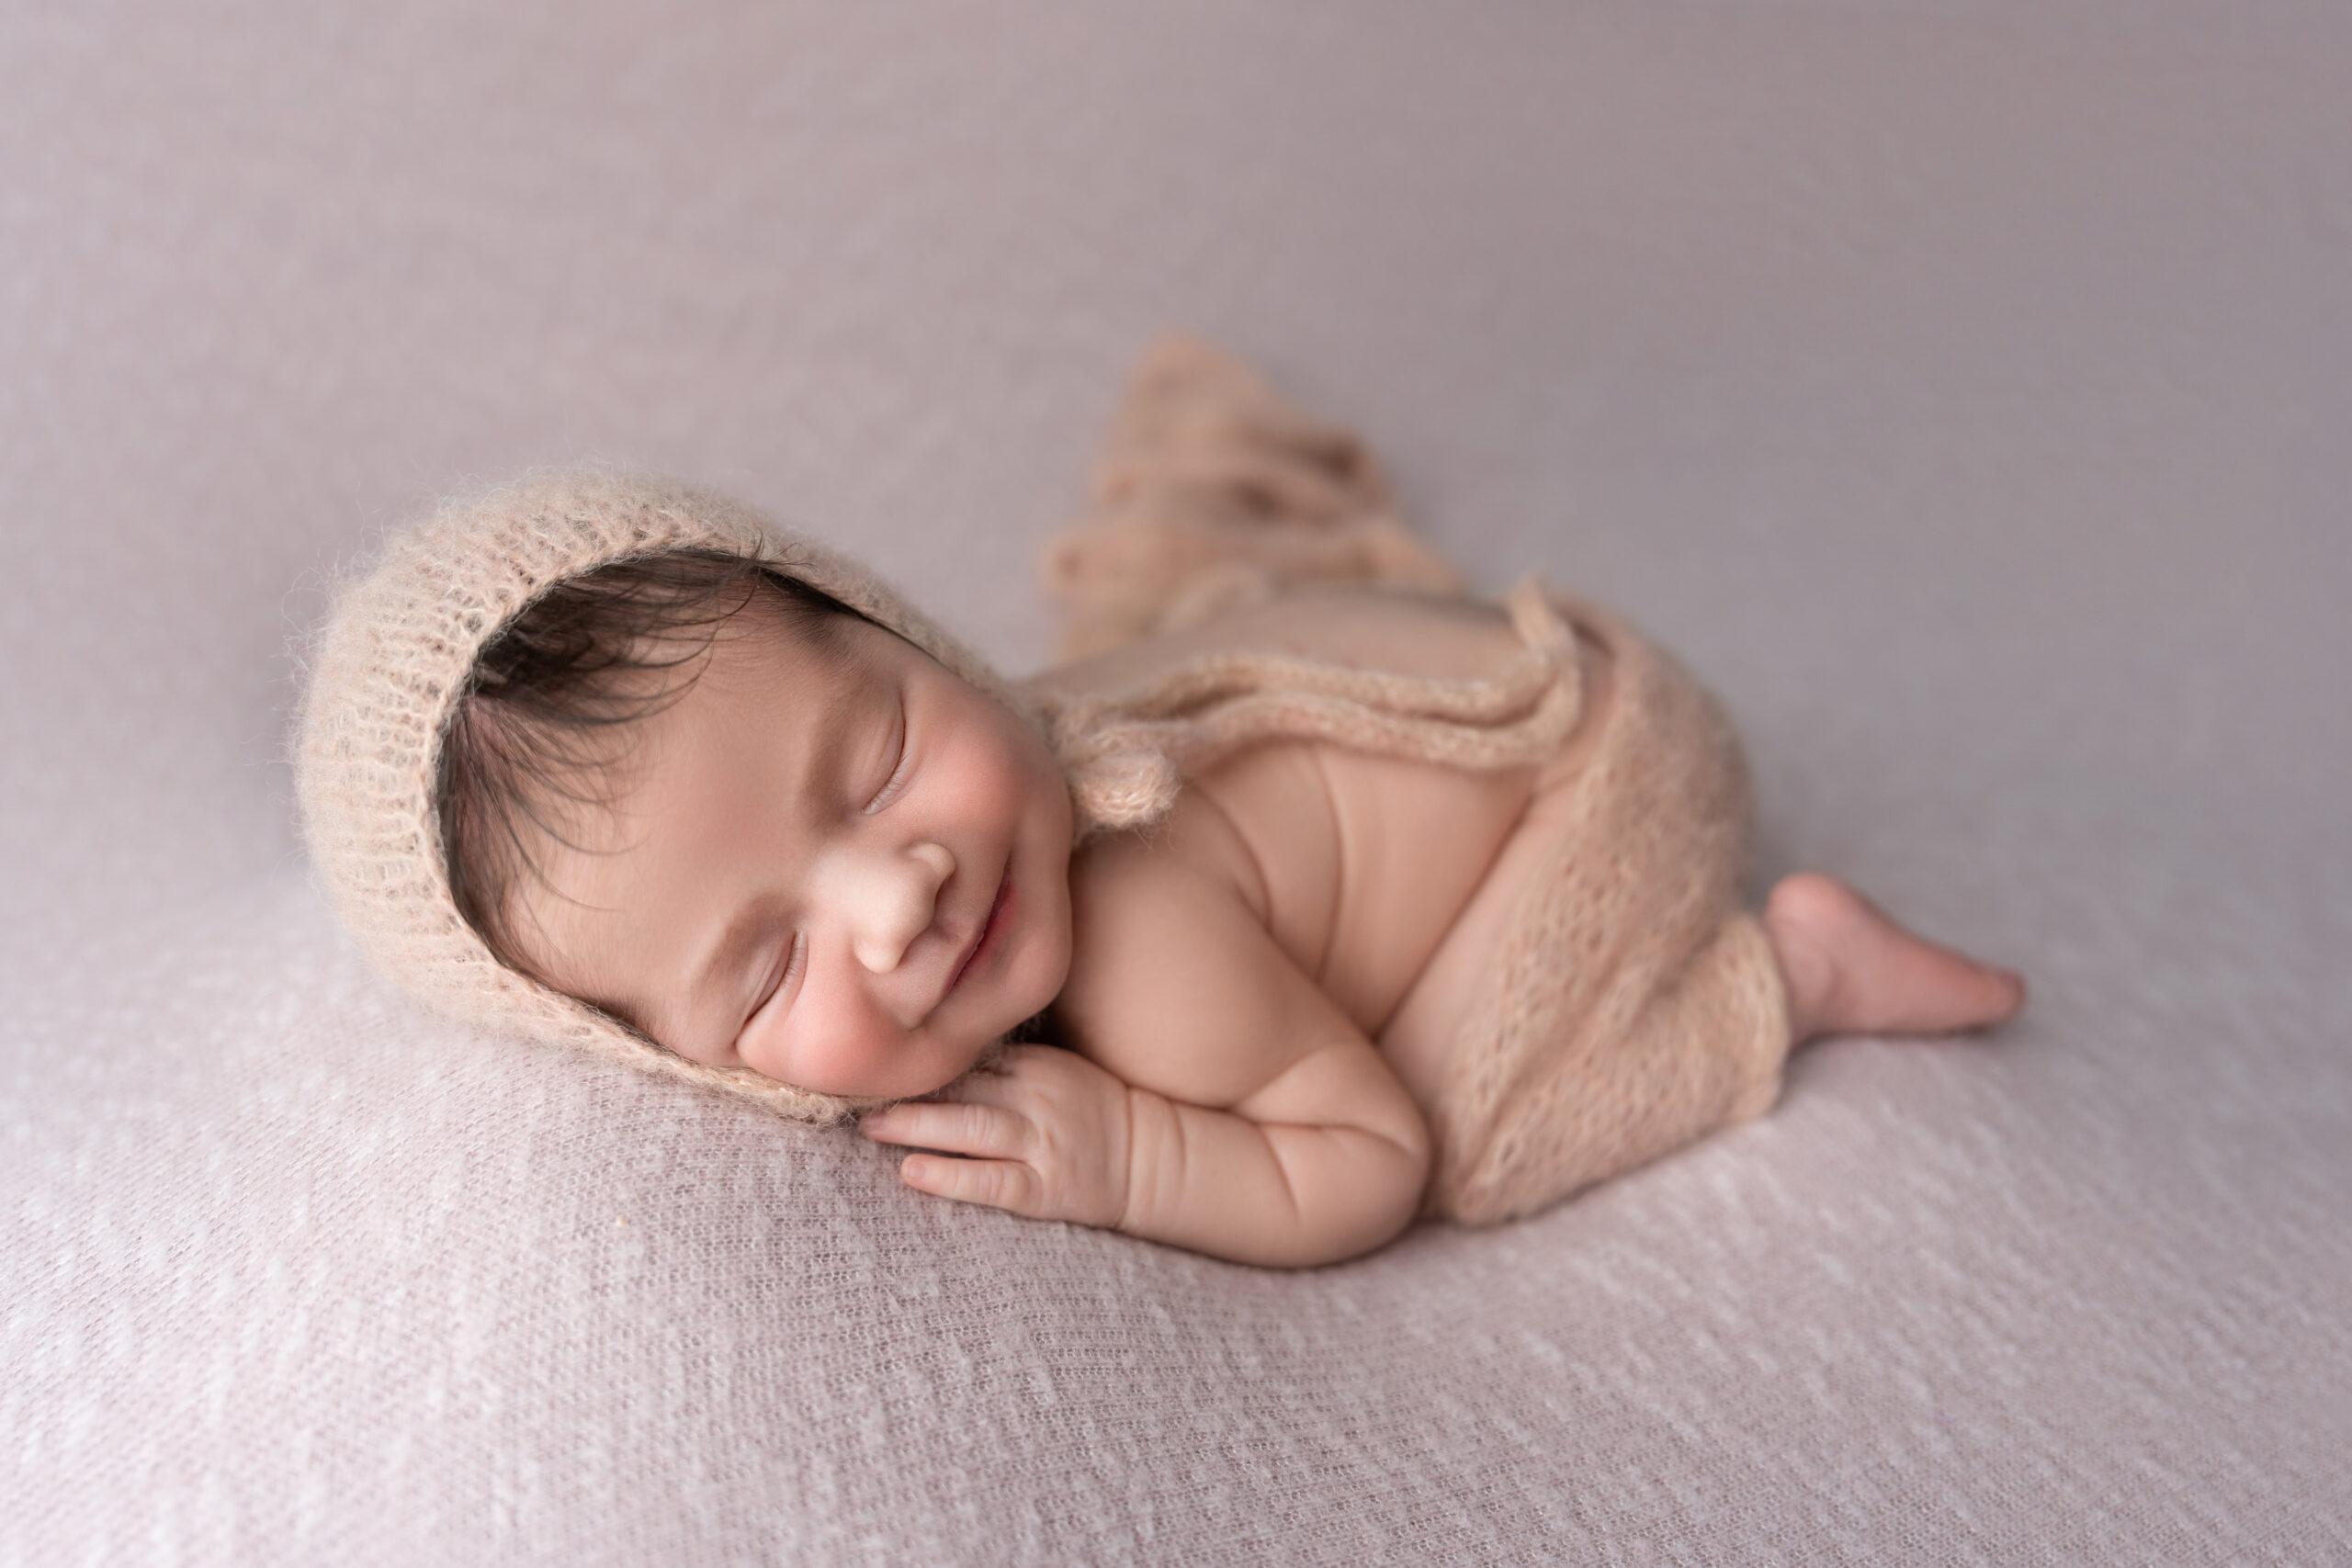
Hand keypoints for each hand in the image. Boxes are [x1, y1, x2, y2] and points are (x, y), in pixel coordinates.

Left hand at [859, 1045, 1132, 1229]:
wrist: (1151, 1158)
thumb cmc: (1091, 1113)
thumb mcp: (1053, 1071)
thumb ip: (1001, 1066)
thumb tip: (927, 1066)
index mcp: (1036, 1062)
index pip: (966, 1056)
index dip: (918, 1063)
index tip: (874, 1062)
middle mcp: (1037, 1096)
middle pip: (961, 1086)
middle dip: (905, 1091)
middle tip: (855, 1093)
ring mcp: (1042, 1142)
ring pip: (970, 1128)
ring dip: (915, 1126)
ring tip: (871, 1128)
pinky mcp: (1044, 1188)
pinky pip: (989, 1180)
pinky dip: (948, 1176)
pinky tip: (911, 1173)